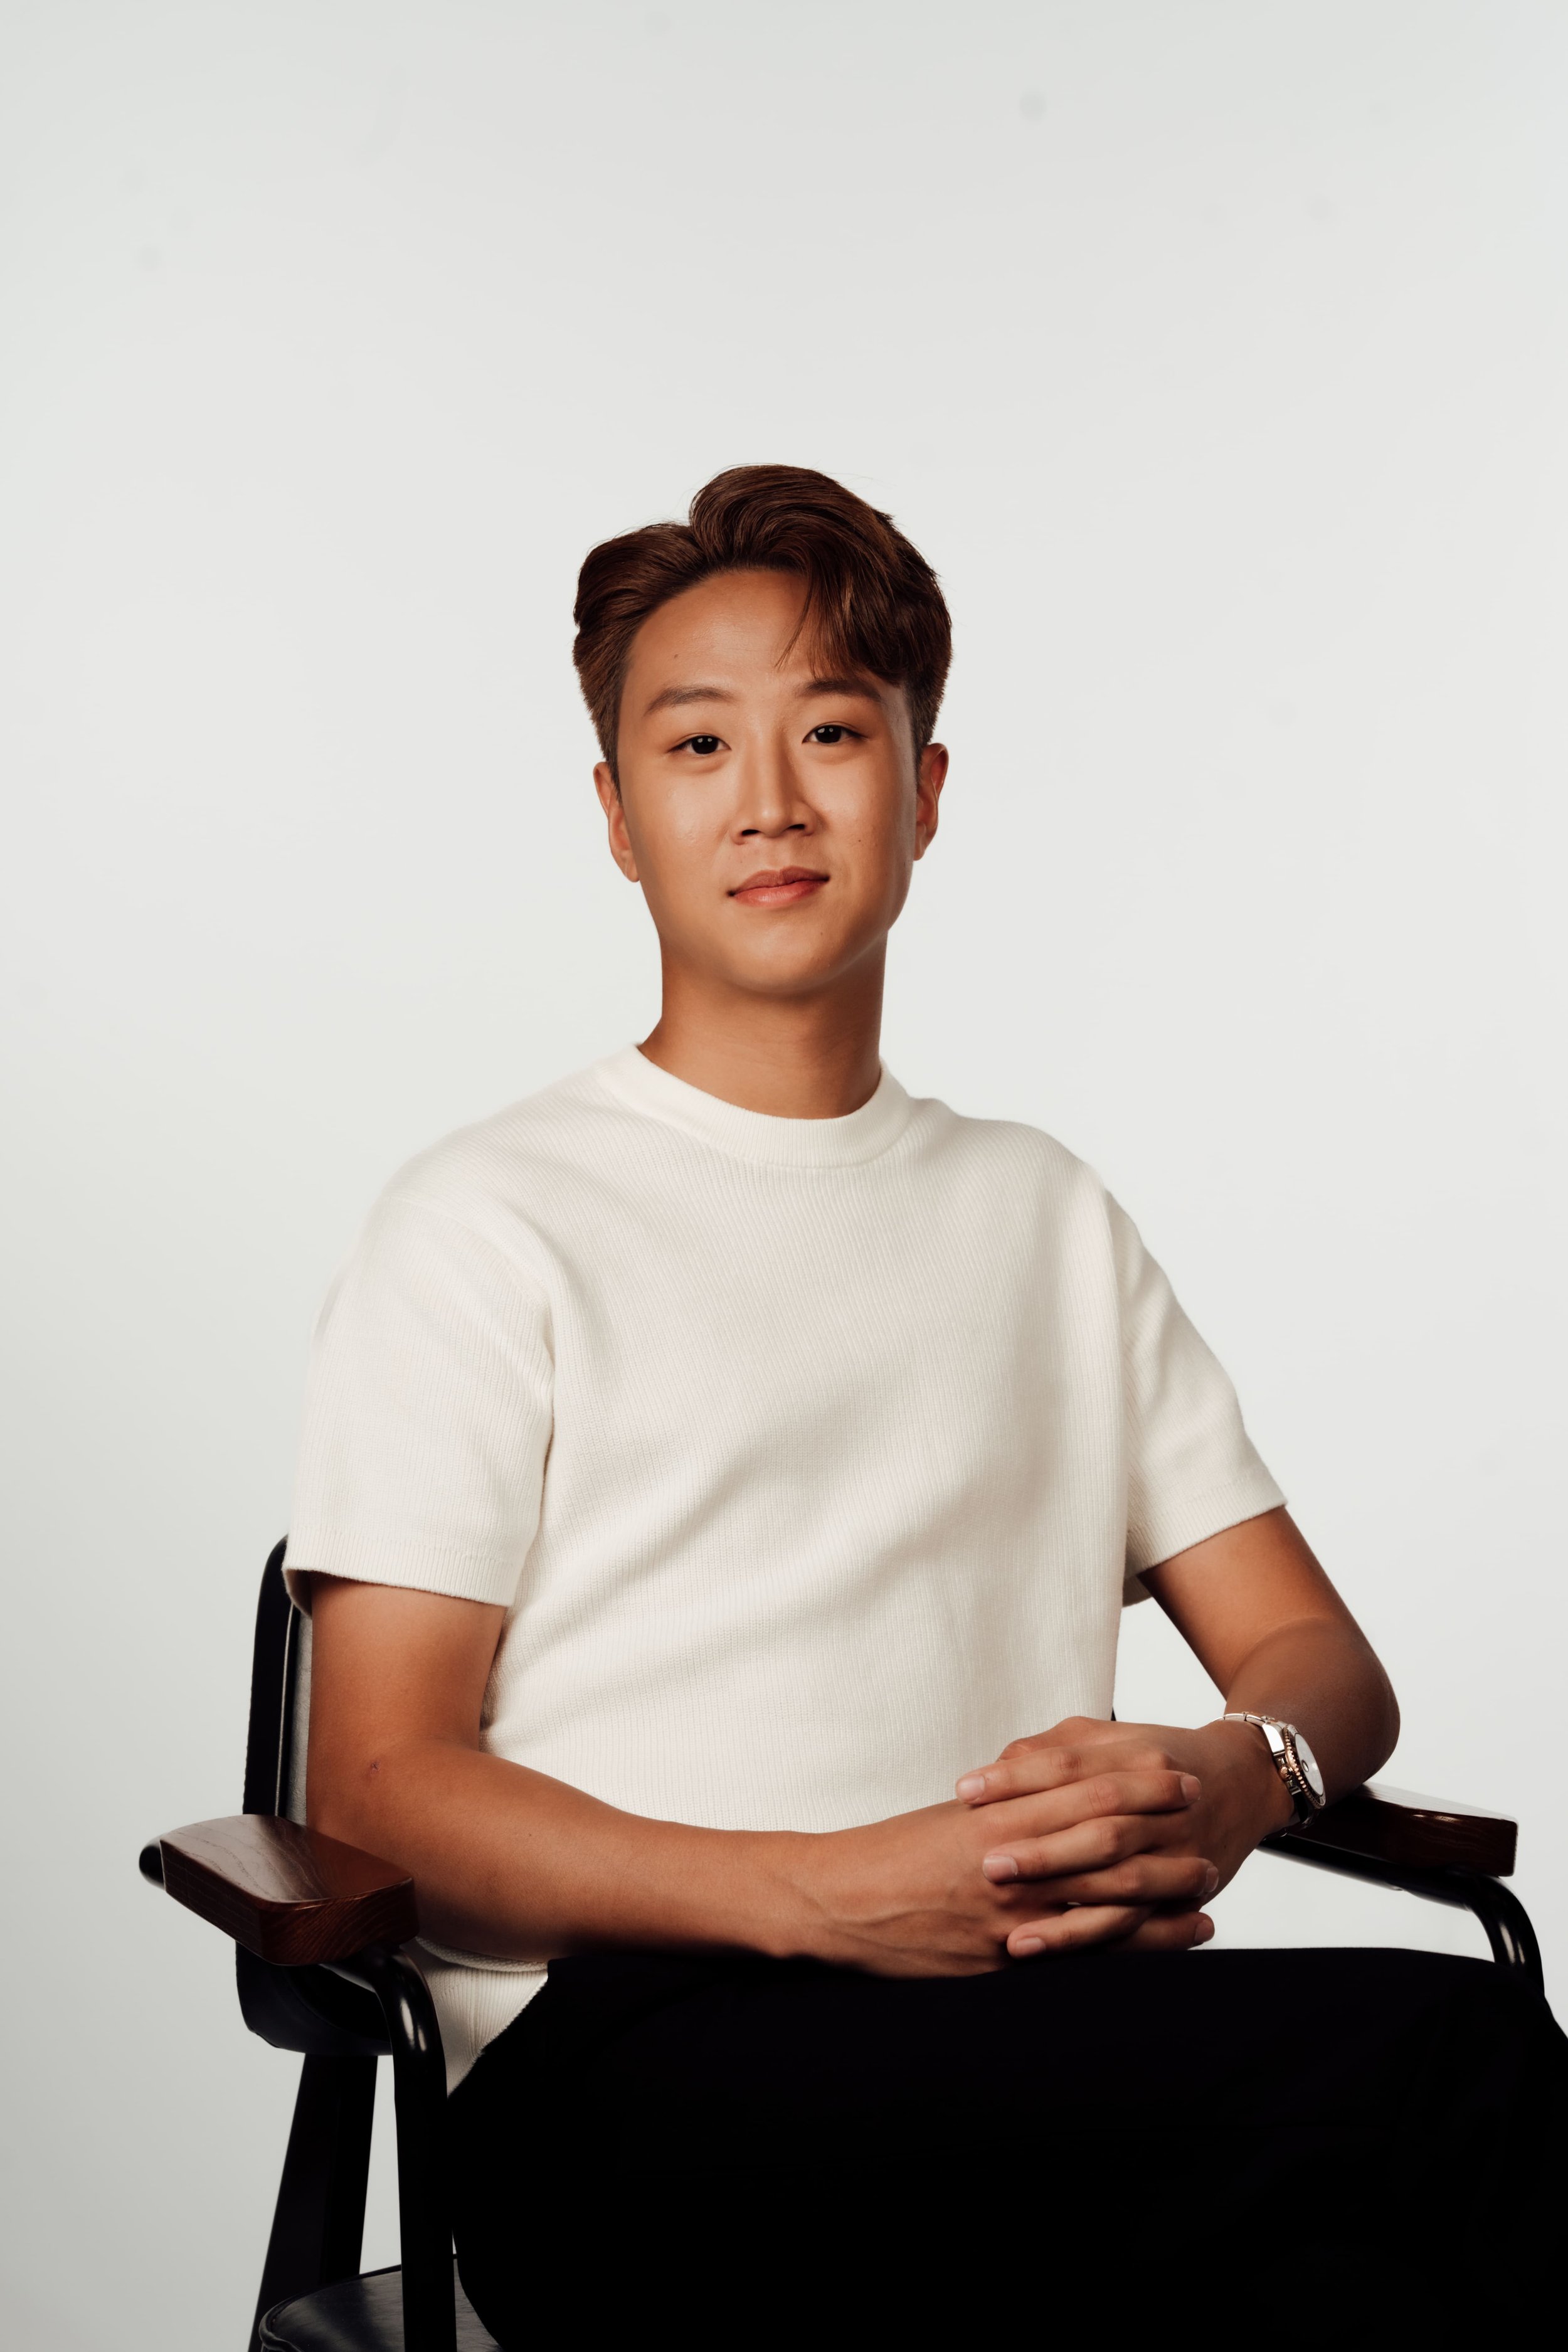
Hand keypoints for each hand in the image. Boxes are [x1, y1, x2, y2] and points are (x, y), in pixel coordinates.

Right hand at [786, 1755, 1216, 1975]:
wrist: (836, 1903)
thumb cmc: (888, 1857)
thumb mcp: (947, 1820)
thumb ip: (998, 1811)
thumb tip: (1037, 1793)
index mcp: (997, 1818)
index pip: (1082, 1789)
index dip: (1134, 1780)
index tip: (1172, 1768)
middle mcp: (1013, 1861)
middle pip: (1105, 1836)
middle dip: (1159, 1821)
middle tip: (1205, 1804)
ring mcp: (1014, 1913)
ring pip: (1108, 1896)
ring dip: (1164, 1884)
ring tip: (1205, 1872)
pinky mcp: (1008, 1958)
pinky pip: (1088, 1951)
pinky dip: (1141, 1943)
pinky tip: (1178, 1938)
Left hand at [954, 1714, 1294, 1955]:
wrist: (1244, 1782)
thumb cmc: (1158, 1758)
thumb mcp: (1110, 1738)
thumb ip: (1055, 1748)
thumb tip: (1000, 1763)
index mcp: (1139, 1757)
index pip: (1069, 1764)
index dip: (1016, 1779)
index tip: (966, 1791)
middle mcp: (1163, 1805)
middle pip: (1098, 1825)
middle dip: (1042, 1850)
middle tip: (987, 1865)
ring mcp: (1180, 1851)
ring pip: (1122, 1884)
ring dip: (1067, 1911)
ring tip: (1011, 1929)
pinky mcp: (1187, 1892)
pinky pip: (1141, 1925)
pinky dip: (1099, 1939)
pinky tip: (1053, 1950)